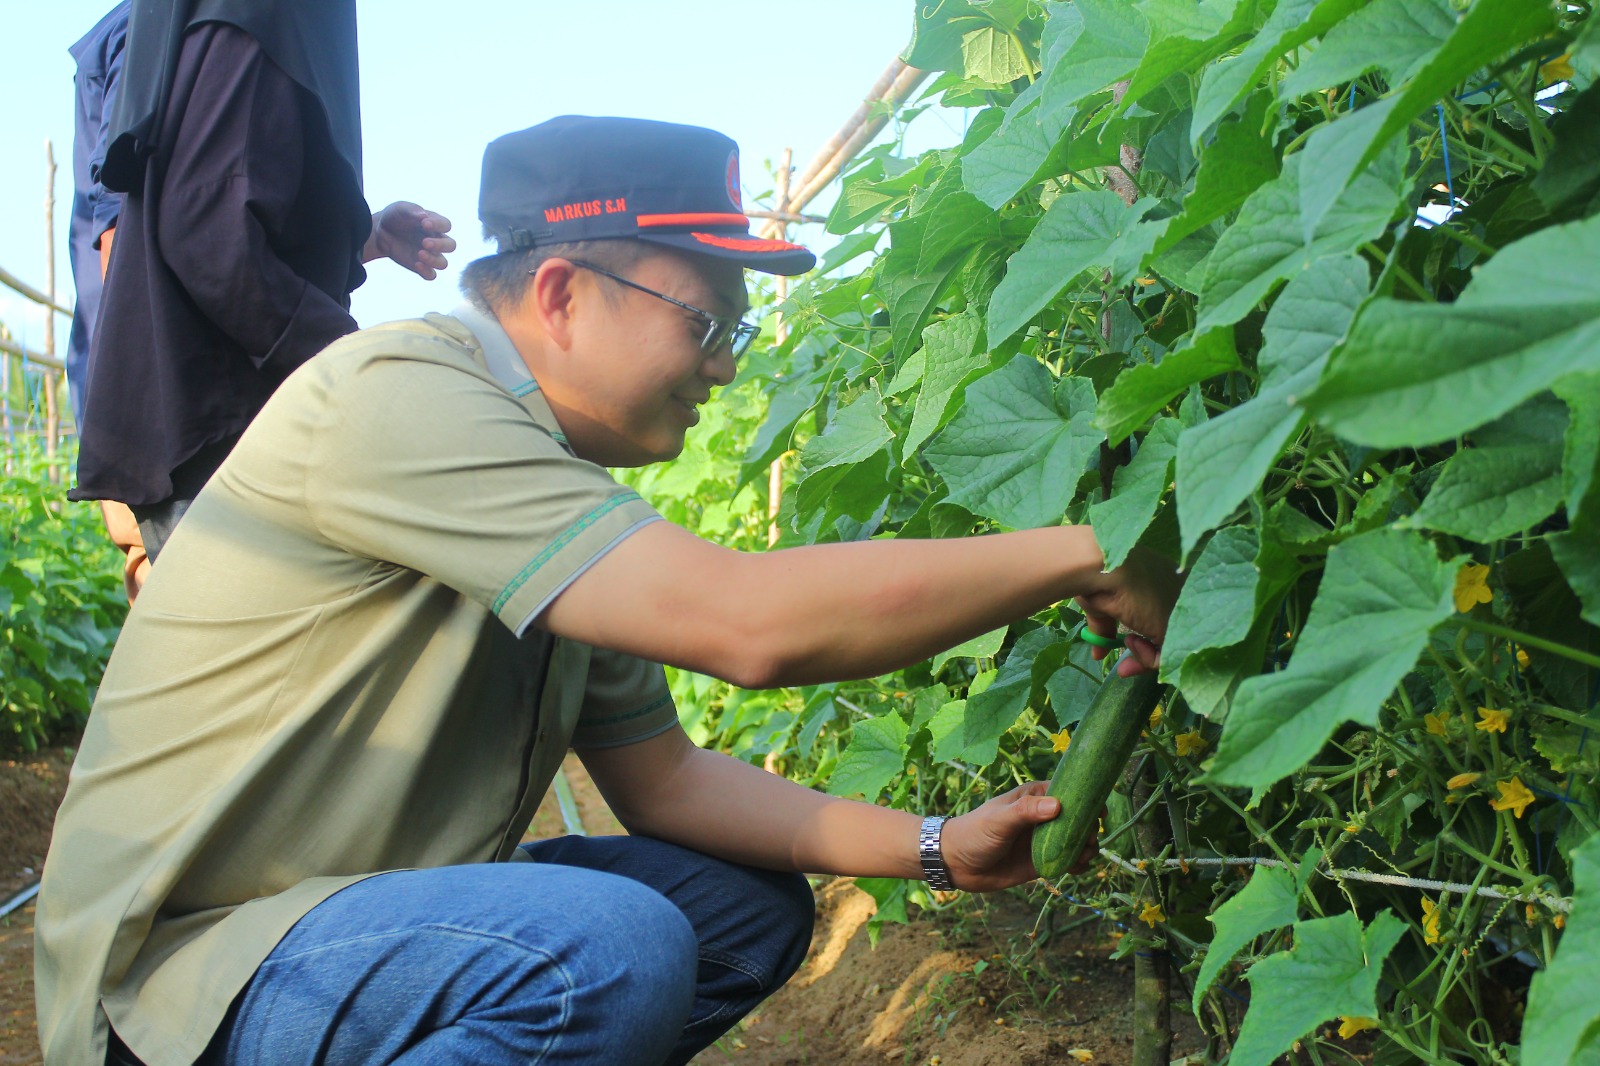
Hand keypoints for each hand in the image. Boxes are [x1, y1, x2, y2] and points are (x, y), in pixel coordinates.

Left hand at [364, 201, 455, 278]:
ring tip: (420, 254)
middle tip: (425, 242)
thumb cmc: (394, 217)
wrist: (380, 232)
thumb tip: (424, 216)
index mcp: (435, 224)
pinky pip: (431, 275)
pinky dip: (426, 272)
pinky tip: (416, 264)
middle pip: (450, 246)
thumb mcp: (400, 209)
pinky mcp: (420, 266)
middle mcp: (436, 240)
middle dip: (440, 245)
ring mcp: (429, 255)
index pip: (446, 225)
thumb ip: (412, 210)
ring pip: (443, 263)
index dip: (439, 225)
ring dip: (434, 260)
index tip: (424, 224)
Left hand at [935, 783, 1096, 890]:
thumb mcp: (999, 819)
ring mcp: (1044, 839)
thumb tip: (1058, 805)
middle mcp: (1044, 816)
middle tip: (1089, 841)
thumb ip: (1026, 811)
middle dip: (1089, 829)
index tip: (1100, 813)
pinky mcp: (1043, 861)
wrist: (957, 863)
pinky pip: (1069, 860)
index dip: (1088, 800)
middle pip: (1079, 819)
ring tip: (1083, 857)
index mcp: (1035, 797)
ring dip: (1087, 848)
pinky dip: (1078, 864)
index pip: (1069, 792)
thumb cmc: (974, 832)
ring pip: (1078, 841)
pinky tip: (1077, 868)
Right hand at [1075, 545, 1183, 676]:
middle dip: (1146, 655)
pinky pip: (1168, 655)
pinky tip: (1131, 641)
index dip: (1145, 637)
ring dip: (1145, 657)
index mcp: (1166, 581)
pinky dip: (1147, 658)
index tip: (1126, 646)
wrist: (1102, 566)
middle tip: (1124, 669)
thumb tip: (1098, 653)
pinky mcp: (1180, 626)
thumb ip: (1105, 627)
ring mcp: (1183, 609)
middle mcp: (1180, 594)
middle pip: (1169, 633)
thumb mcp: (1103, 605)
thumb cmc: (1099, 578)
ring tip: (1127, 644)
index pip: (1163, 616)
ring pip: (1171, 646)